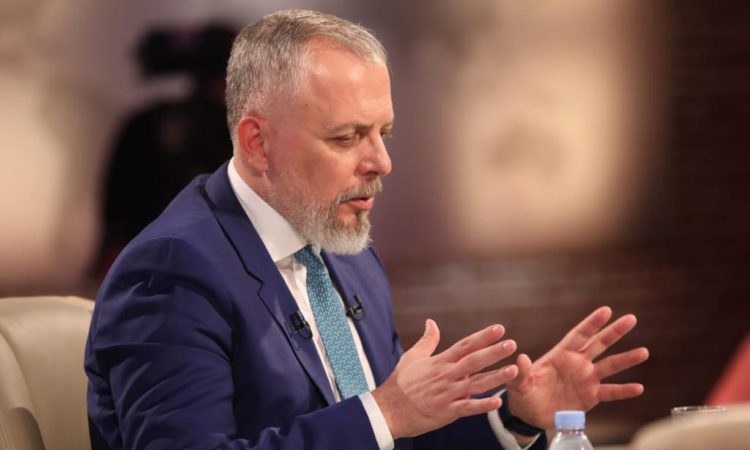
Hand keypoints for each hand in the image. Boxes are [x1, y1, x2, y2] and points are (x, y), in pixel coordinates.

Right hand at [372, 319, 518, 438]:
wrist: (388, 410)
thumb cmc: (400, 383)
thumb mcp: (412, 357)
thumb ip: (427, 340)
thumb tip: (431, 322)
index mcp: (440, 362)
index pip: (465, 345)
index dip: (483, 336)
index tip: (499, 329)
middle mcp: (446, 376)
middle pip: (473, 361)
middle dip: (493, 352)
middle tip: (511, 344)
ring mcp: (447, 394)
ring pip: (476, 384)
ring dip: (495, 377)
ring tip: (513, 370)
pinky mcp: (447, 412)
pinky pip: (468, 408)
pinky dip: (483, 405)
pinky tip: (498, 401)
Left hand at [506, 306, 648, 428]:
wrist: (531, 415)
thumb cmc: (523, 394)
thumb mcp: (518, 383)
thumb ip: (522, 372)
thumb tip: (521, 359)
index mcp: (561, 355)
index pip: (579, 335)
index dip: (592, 323)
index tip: (606, 310)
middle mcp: (577, 363)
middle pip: (599, 344)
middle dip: (614, 332)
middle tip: (631, 319)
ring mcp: (586, 379)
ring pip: (610, 366)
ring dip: (626, 359)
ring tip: (644, 352)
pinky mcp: (591, 397)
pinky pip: (610, 392)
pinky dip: (624, 390)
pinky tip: (639, 387)